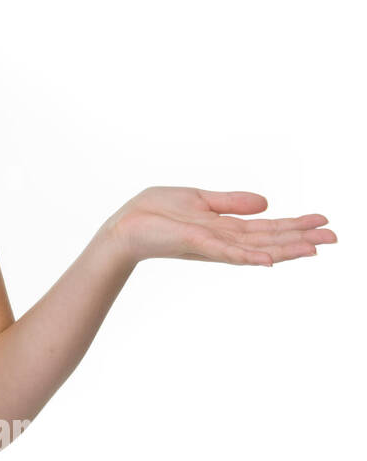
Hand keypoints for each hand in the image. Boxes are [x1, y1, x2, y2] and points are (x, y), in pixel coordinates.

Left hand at [107, 187, 335, 266]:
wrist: (123, 227)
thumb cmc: (154, 214)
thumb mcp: (198, 199)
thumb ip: (231, 202)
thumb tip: (266, 203)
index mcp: (224, 228)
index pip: (266, 228)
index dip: (294, 225)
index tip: (323, 221)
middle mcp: (223, 240)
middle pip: (269, 240)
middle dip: (301, 239)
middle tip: (335, 238)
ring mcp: (211, 245)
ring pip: (256, 248)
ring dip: (286, 249)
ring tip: (315, 249)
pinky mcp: (197, 245)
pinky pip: (227, 253)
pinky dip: (249, 257)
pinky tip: (271, 261)